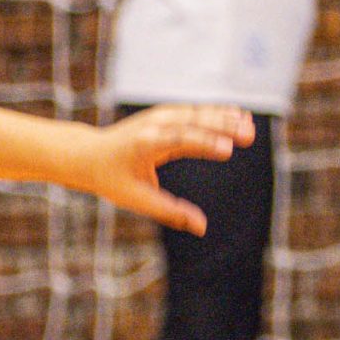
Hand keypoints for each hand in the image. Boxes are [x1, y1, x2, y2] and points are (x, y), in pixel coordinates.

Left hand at [85, 105, 256, 234]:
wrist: (89, 155)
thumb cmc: (112, 179)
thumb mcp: (136, 199)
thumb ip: (170, 212)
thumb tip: (202, 228)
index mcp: (144, 144)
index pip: (178, 140)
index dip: (204, 143)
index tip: (228, 150)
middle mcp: (154, 125)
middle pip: (192, 121)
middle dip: (222, 126)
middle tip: (249, 135)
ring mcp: (159, 116)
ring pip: (197, 113)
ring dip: (224, 117)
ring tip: (250, 126)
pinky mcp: (165, 114)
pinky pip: (195, 111)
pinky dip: (216, 113)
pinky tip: (239, 116)